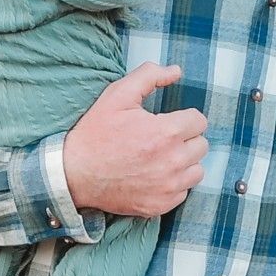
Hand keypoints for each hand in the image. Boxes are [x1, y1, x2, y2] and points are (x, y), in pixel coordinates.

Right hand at [63, 65, 206, 218]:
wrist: (74, 174)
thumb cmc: (96, 133)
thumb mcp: (117, 95)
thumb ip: (149, 76)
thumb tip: (176, 71)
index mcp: (165, 132)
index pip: (199, 121)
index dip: (184, 118)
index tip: (169, 122)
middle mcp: (172, 162)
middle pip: (201, 145)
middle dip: (186, 139)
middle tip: (163, 139)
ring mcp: (168, 187)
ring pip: (197, 170)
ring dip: (185, 162)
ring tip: (162, 158)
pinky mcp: (161, 205)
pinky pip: (184, 192)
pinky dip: (174, 184)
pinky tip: (156, 176)